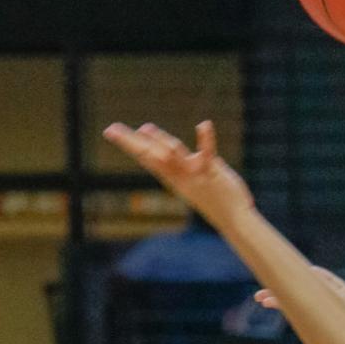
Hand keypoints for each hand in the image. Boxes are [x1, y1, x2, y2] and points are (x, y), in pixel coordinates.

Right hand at [102, 120, 253, 230]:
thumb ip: (178, 162)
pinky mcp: (212, 173)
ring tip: (146, 128)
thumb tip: (163, 147)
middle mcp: (178, 176)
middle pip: (151, 155)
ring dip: (161, 142)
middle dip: (131, 142)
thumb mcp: (190, 176)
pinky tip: (204, 124)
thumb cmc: (214, 196)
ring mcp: (194, 175)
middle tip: (111, 129)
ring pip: (172, 156)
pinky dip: (205, 139)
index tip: (110, 131)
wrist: (234, 219)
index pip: (146, 156)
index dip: (129, 143)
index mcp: (172, 176)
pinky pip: (207, 154)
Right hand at [257, 262, 344, 343]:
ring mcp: (327, 313)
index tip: (292, 268)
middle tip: (266, 289)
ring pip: (299, 300)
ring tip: (259, 298)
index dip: (308, 274)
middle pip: (305, 289)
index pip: (323, 280)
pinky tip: (269, 301)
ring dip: (279, 297)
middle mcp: (333, 304)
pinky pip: (300, 310)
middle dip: (286, 286)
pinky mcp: (323, 321)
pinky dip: (285, 305)